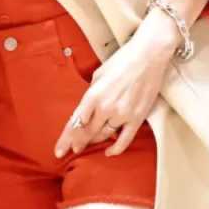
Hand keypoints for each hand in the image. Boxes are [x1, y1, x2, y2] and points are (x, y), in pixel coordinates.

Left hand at [54, 33, 174, 158]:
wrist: (148, 56)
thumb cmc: (122, 62)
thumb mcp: (97, 76)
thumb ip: (90, 96)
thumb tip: (86, 112)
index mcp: (92, 95)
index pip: (75, 124)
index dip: (66, 139)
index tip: (60, 151)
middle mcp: (105, 107)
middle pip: (87, 133)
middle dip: (78, 143)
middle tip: (72, 150)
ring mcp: (122, 114)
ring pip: (103, 136)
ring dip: (95, 141)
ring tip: (89, 143)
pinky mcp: (137, 118)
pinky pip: (124, 140)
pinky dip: (115, 148)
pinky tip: (108, 152)